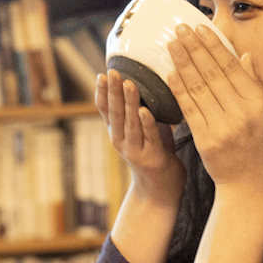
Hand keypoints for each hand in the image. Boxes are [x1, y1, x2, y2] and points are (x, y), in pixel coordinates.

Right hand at [95, 70, 184, 208]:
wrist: (160, 190)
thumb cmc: (155, 153)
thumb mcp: (144, 130)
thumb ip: (142, 110)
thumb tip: (149, 81)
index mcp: (117, 132)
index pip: (105, 109)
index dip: (102, 93)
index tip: (102, 74)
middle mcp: (121, 140)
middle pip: (115, 113)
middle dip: (113, 91)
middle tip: (113, 73)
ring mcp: (134, 150)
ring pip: (130, 123)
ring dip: (129, 102)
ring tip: (129, 84)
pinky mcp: (151, 158)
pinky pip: (149, 137)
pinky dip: (146, 123)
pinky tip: (145, 110)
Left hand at [167, 28, 262, 195]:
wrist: (249, 187)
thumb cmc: (260, 149)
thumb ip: (255, 85)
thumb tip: (245, 56)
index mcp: (259, 104)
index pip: (232, 68)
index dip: (214, 46)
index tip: (199, 29)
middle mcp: (242, 113)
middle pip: (213, 74)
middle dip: (194, 48)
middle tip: (179, 30)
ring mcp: (223, 127)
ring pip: (198, 88)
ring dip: (182, 63)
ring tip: (171, 45)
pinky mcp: (206, 140)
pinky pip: (189, 109)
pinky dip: (179, 90)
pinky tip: (169, 74)